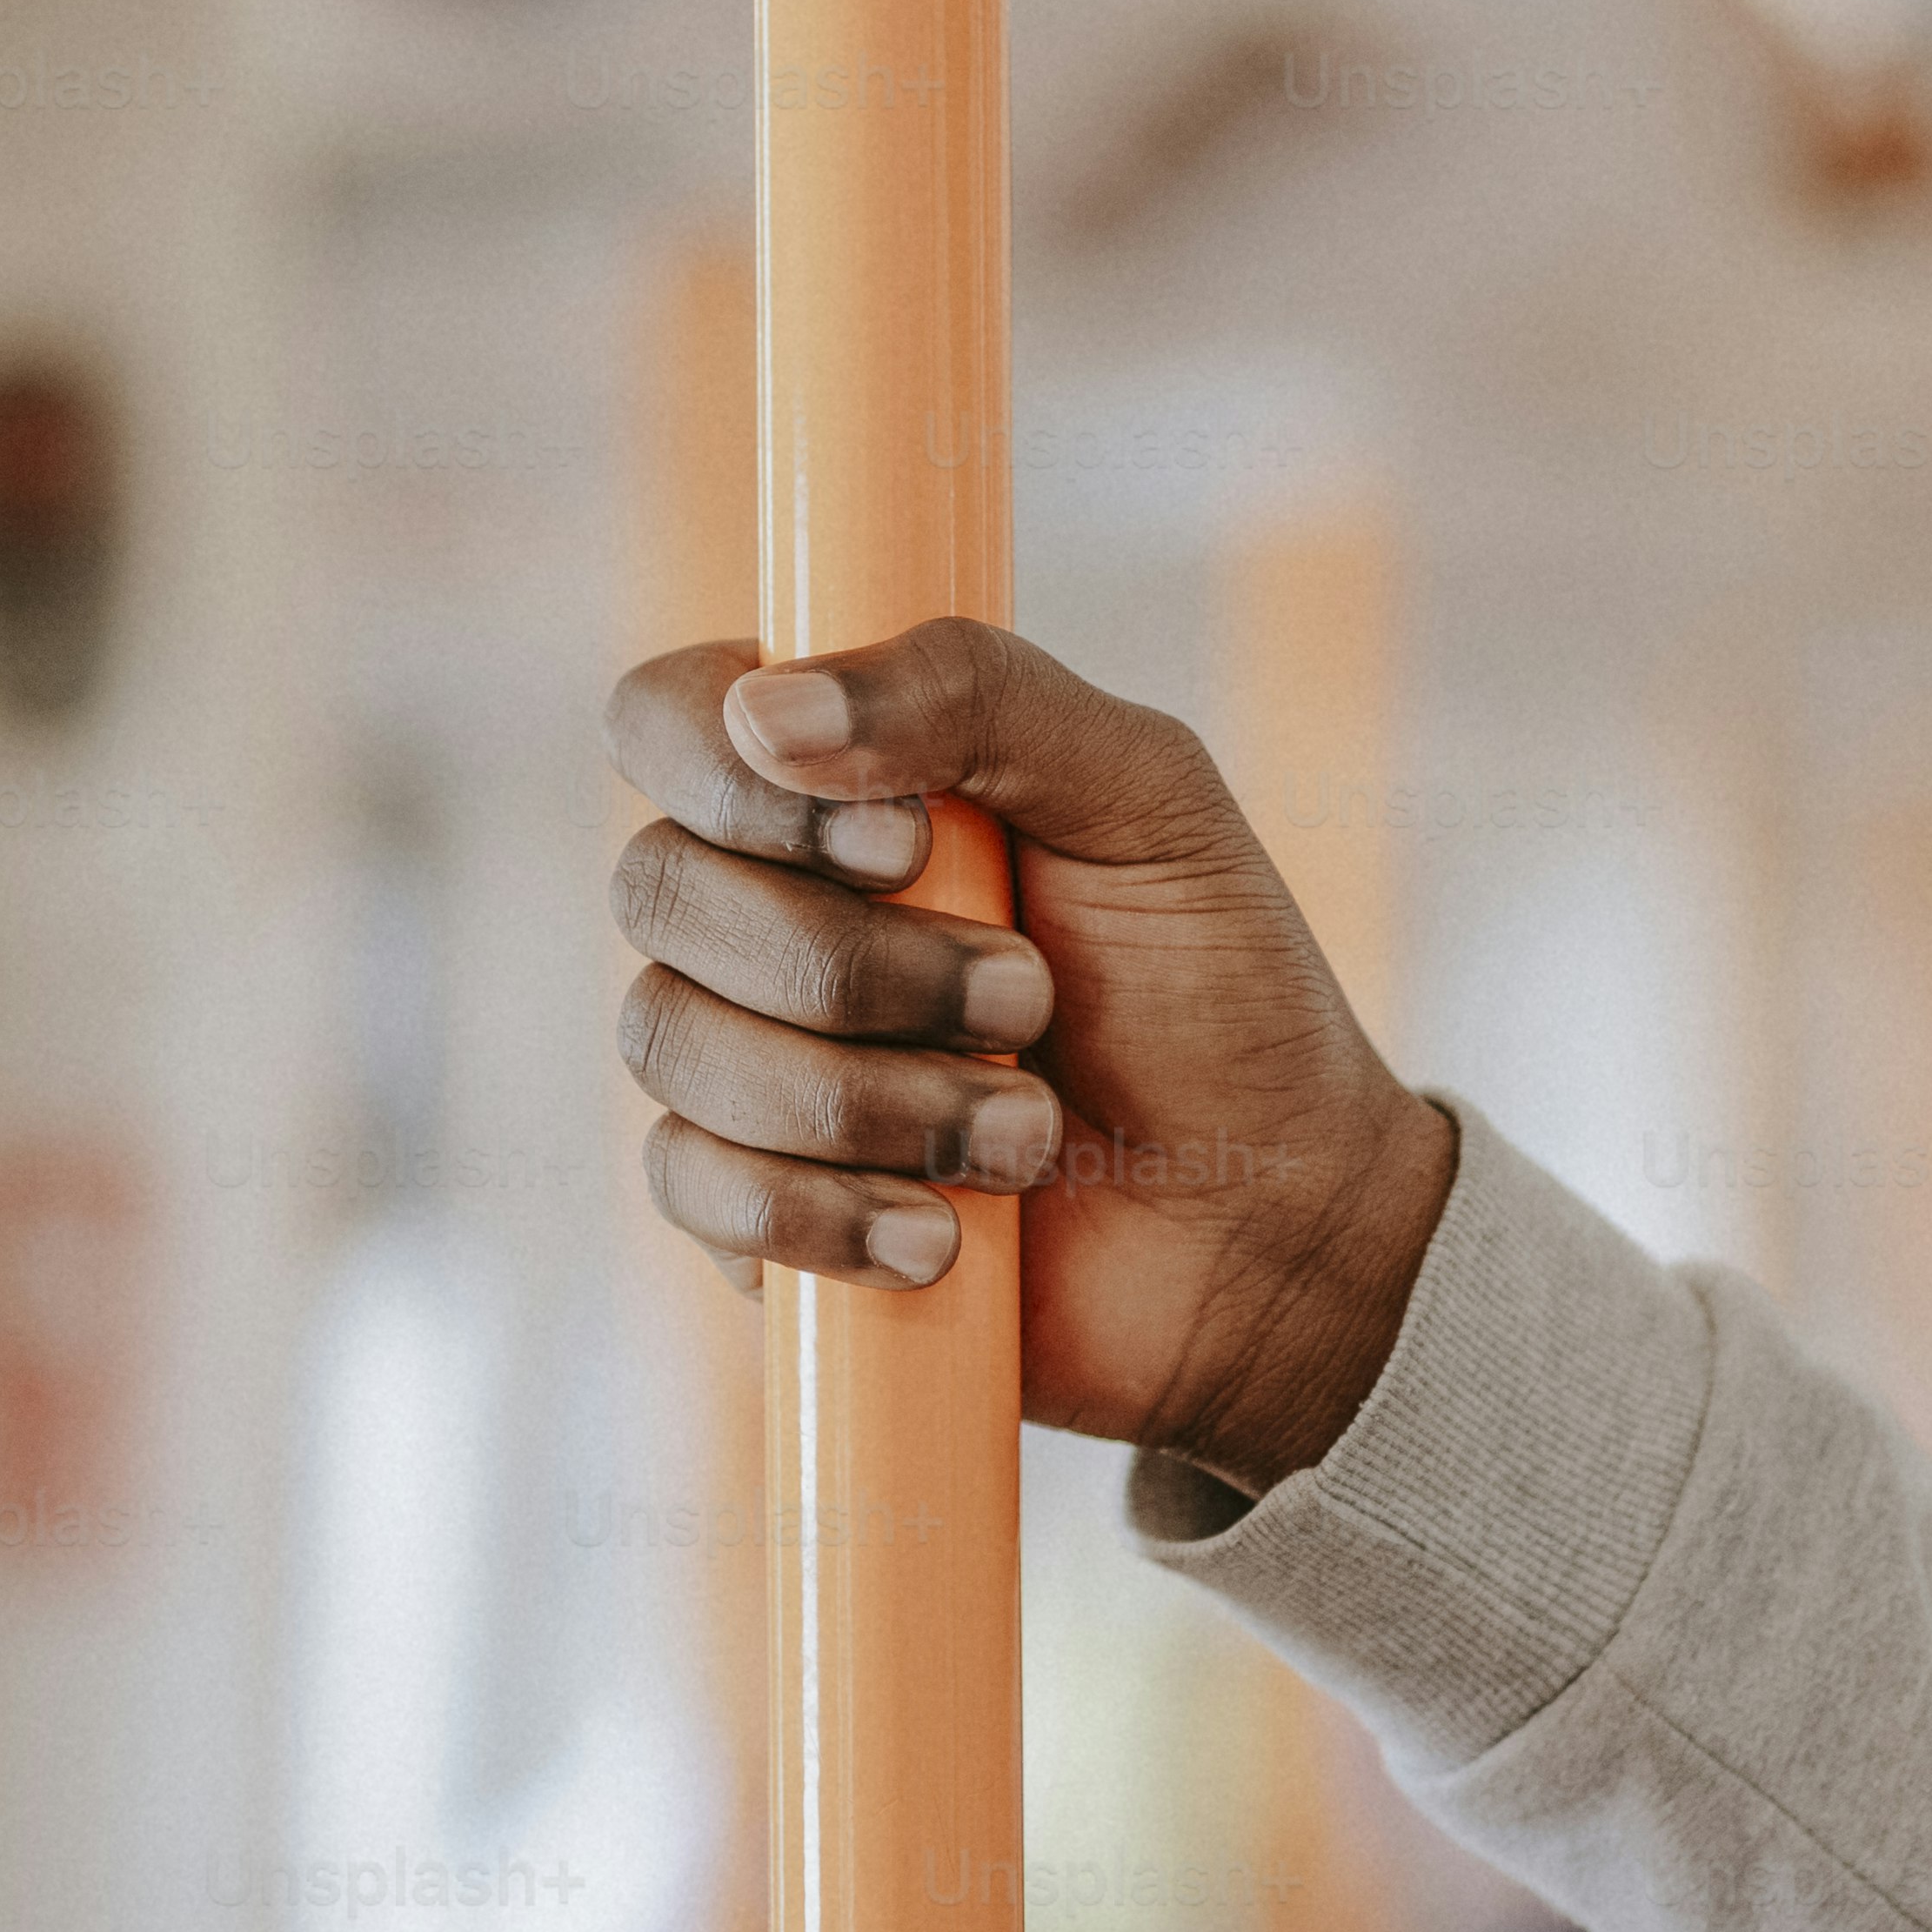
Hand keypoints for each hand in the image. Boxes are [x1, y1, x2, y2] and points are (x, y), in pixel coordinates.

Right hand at [606, 615, 1458, 1491]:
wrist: (1272, 1220)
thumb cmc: (1214, 987)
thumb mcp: (1144, 794)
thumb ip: (979, 695)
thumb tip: (767, 706)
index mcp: (841, 778)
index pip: (669, 715)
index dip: (740, 777)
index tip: (904, 842)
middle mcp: (764, 905)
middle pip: (659, 887)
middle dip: (861, 963)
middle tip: (1029, 997)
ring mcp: (742, 1059)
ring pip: (671, 1040)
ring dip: (873, 1098)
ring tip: (1027, 1130)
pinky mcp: (746, 1208)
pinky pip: (691, 1187)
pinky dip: (827, 1213)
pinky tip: (941, 1236)